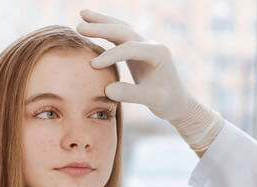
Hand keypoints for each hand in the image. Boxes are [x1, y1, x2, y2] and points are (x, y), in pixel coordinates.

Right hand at [77, 9, 223, 149]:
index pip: (130, 48)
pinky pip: (119, 38)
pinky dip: (105, 32)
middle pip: (124, 31)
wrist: (177, 103)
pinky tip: (91, 29)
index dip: (111, 55)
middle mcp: (151, 45)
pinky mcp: (137, 51)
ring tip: (82, 14)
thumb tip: (107, 89)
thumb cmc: (168, 102)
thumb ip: (131, 94)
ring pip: (121, 29)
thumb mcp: (153, 100)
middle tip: (79, 27)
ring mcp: (144, 46)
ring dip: (102, 22)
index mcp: (157, 53)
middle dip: (102, 28)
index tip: (93, 65)